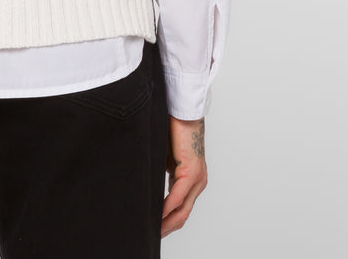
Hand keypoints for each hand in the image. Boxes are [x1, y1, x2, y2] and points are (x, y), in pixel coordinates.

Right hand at [161, 116, 207, 237]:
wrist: (183, 111)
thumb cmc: (174, 130)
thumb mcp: (166, 159)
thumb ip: (163, 175)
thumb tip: (149, 188)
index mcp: (192, 181)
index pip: (180, 210)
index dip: (167, 222)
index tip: (153, 229)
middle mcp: (198, 183)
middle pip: (182, 215)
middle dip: (166, 228)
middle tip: (151, 235)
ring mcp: (197, 179)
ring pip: (182, 210)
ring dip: (166, 222)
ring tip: (152, 229)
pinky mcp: (191, 172)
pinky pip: (178, 196)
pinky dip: (166, 207)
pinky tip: (156, 213)